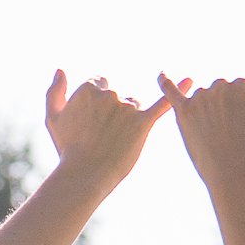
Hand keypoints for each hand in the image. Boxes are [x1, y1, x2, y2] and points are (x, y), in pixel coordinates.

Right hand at [44, 72, 178, 193]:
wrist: (83, 176)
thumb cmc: (68, 150)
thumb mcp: (53, 119)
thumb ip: (54, 92)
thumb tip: (61, 69)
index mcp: (90, 87)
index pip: (100, 85)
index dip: (98, 107)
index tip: (93, 124)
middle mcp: (110, 93)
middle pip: (119, 97)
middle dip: (114, 115)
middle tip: (104, 138)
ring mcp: (127, 108)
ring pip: (135, 107)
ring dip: (129, 122)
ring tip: (116, 143)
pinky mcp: (142, 124)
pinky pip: (163, 104)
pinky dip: (178, 91)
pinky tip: (191, 81)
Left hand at [156, 70, 244, 189]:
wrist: (231, 172)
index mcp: (241, 83)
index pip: (239, 89)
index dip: (242, 110)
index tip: (243, 128)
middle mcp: (219, 85)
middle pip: (220, 90)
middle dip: (224, 109)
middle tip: (229, 134)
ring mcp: (200, 98)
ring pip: (202, 98)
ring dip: (206, 112)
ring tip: (214, 135)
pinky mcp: (183, 112)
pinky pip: (171, 92)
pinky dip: (165, 82)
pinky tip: (160, 74)